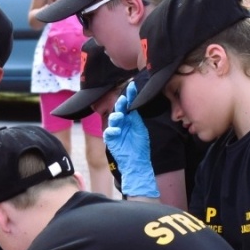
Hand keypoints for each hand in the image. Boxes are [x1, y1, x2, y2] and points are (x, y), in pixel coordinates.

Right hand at [104, 83, 158, 198]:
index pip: (129, 106)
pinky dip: (112, 130)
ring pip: (113, 119)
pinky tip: (117, 131)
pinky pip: (109, 132)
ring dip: (116, 116)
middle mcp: (122, 123)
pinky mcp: (111, 140)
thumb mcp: (140, 130)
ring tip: (120, 116)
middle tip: (123, 98)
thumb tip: (132, 105)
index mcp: (130, 120)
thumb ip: (135, 118)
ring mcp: (116, 131)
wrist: (137, 162)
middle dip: (121, 103)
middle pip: (119, 110)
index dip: (130, 96)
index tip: (132, 86)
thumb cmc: (140, 147)